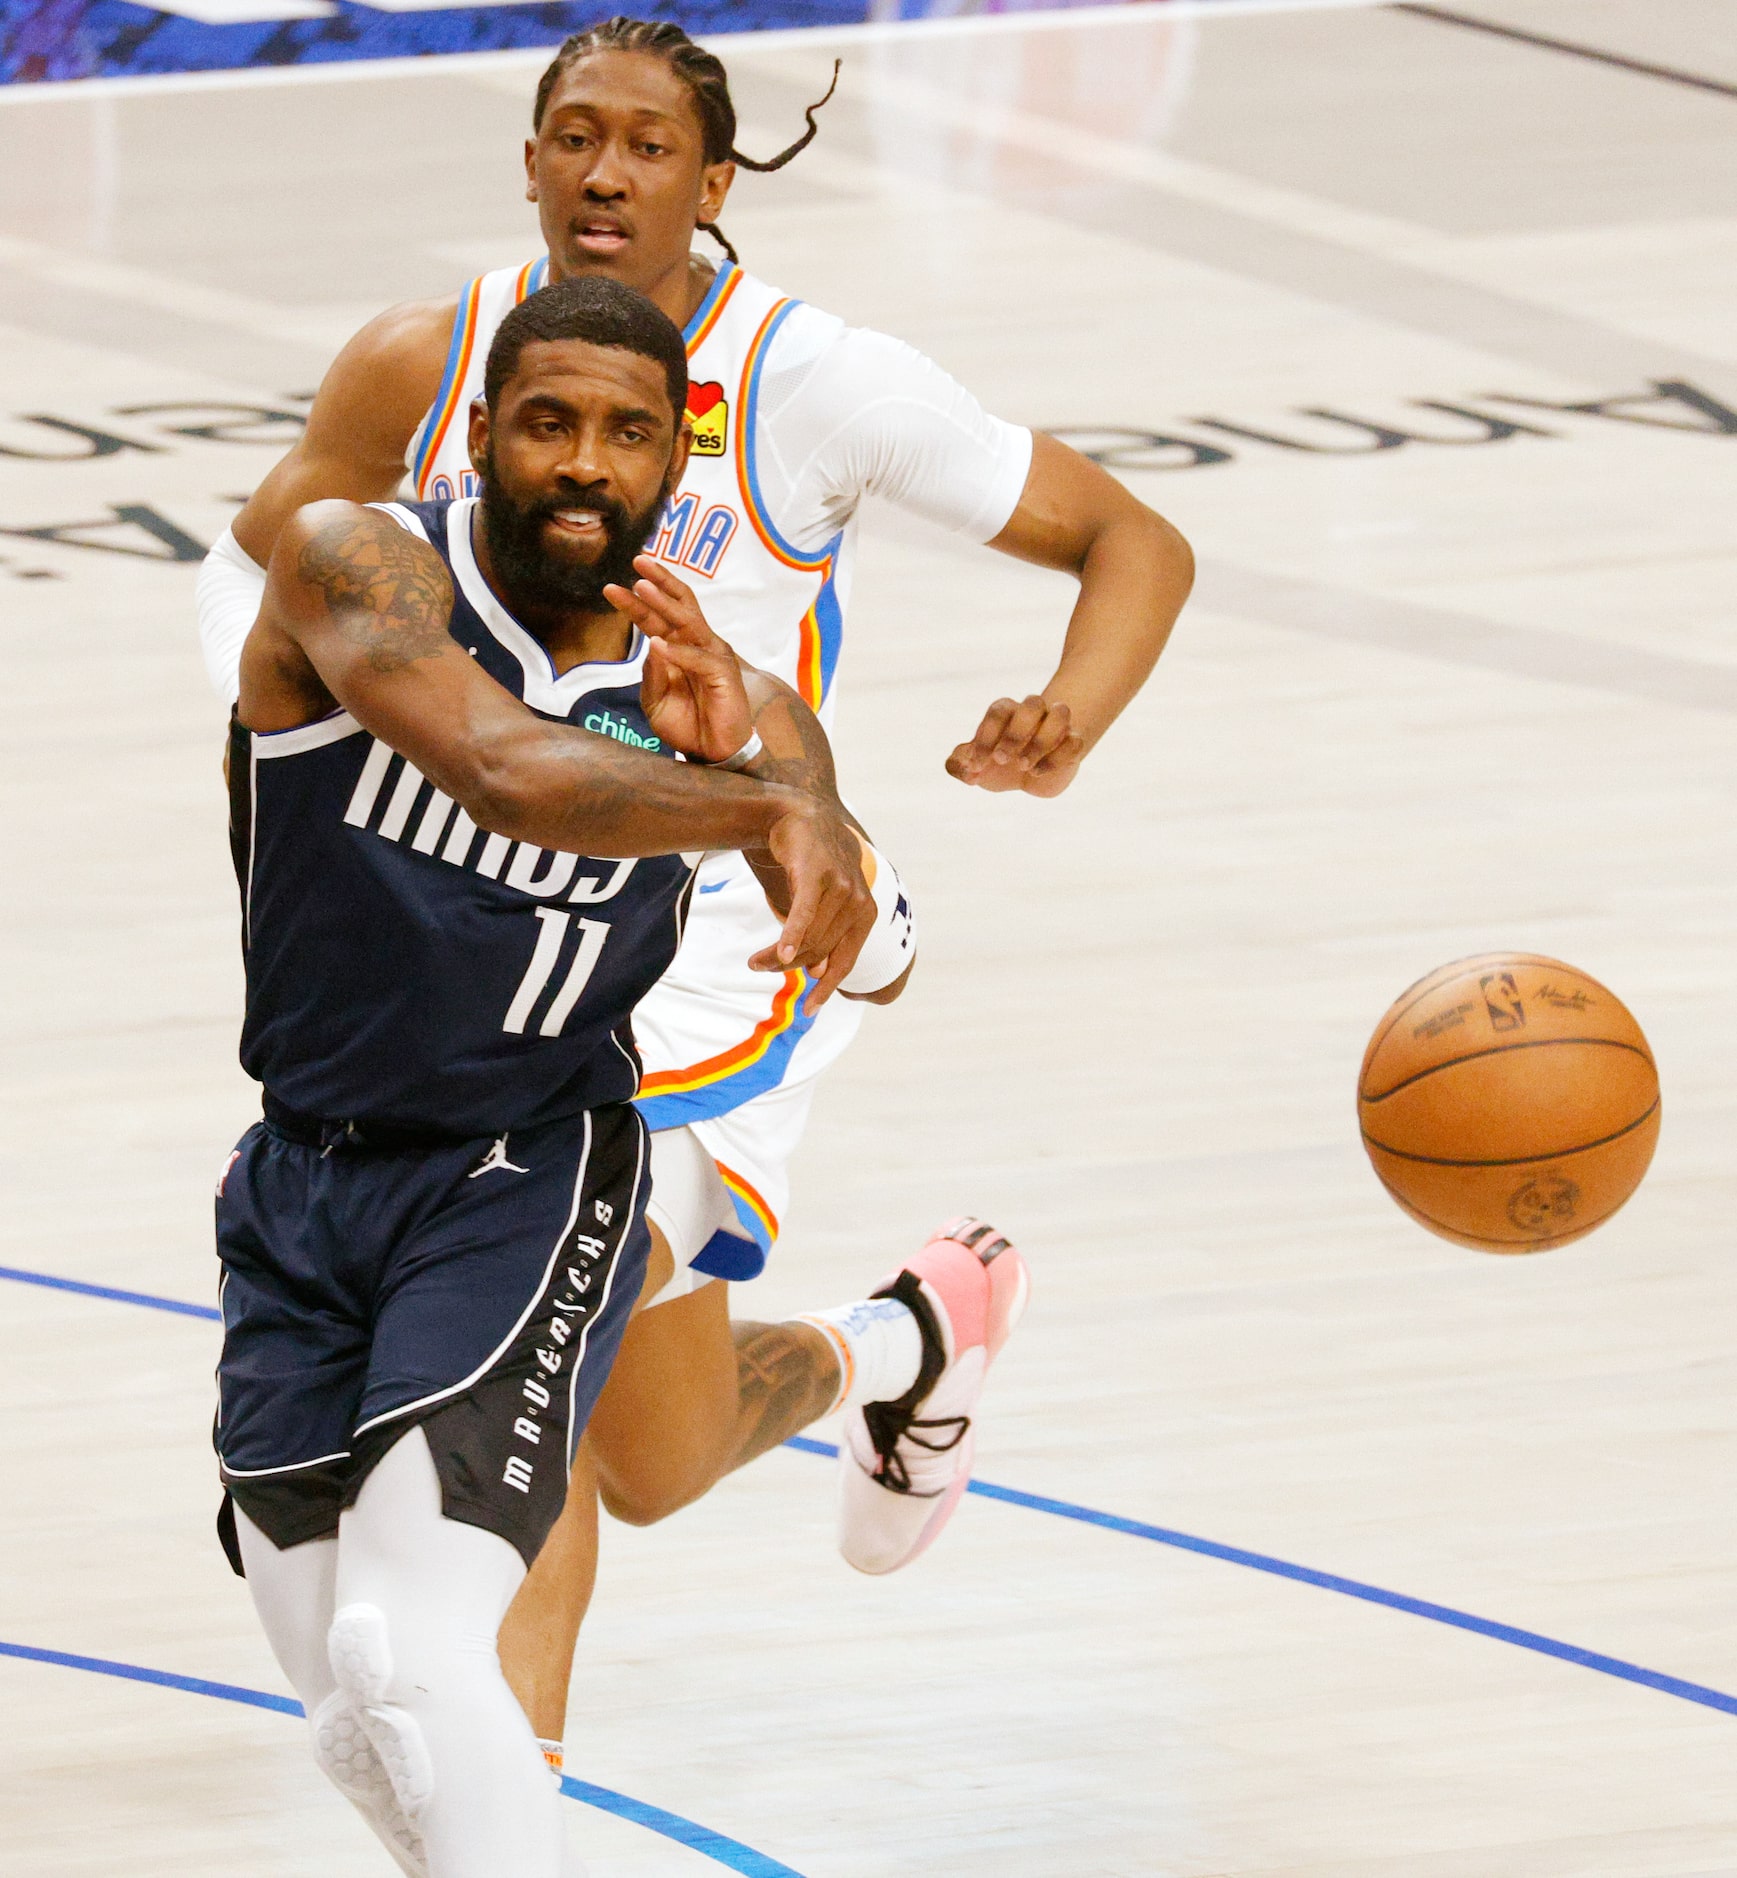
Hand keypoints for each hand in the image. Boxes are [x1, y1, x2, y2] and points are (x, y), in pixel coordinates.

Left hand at [608, 554, 753, 762]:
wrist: (711, 754)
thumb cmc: (687, 725)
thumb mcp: (656, 700)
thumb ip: (651, 674)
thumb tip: (649, 644)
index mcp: (680, 648)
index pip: (657, 617)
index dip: (637, 601)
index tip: (611, 587)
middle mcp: (698, 644)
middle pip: (678, 605)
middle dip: (658, 582)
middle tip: (637, 561)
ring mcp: (713, 656)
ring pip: (689, 622)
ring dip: (664, 603)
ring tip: (641, 586)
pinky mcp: (724, 675)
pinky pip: (699, 659)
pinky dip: (678, 652)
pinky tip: (658, 644)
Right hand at [745, 799, 873, 1007]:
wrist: (801, 817)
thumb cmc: (813, 865)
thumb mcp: (825, 902)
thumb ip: (825, 934)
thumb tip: (816, 970)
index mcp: (866, 914)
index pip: (846, 961)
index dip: (828, 989)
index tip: (809, 1011)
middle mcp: (859, 902)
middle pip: (819, 950)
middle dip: (788, 967)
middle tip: (759, 969)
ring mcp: (840, 887)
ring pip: (807, 937)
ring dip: (777, 955)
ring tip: (755, 961)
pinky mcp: (816, 875)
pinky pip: (802, 915)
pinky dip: (790, 937)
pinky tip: (778, 955)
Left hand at [946, 694, 1084, 797]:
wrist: (1029, 776)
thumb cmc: (999, 763)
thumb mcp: (974, 766)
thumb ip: (959, 765)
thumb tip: (964, 768)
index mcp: (1007, 712)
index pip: (999, 711)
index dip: (985, 737)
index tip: (975, 765)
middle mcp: (1034, 713)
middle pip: (1033, 702)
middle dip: (1016, 733)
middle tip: (1001, 760)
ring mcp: (1056, 726)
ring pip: (1061, 713)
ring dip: (1042, 741)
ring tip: (1023, 766)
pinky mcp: (1072, 744)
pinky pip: (1074, 741)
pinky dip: (1057, 758)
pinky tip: (1036, 773)